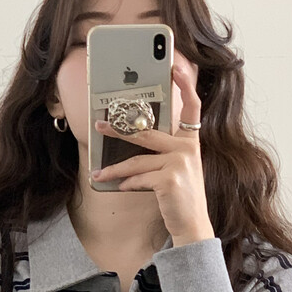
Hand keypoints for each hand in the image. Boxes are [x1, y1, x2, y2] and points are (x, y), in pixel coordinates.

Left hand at [90, 60, 213, 246]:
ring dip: (115, 168)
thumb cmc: (180, 197)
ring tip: (99, 171)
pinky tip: (121, 187)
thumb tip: (130, 140)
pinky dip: (128, 184)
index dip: (186, 83)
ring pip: (137, 160)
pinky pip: (139, 177)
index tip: (176, 64)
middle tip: (99, 125)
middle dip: (119, 130)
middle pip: (147, 133)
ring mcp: (180, 163)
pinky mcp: (170, 179)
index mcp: (191, 142)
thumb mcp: (176, 170)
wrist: (192, 226)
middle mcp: (188, 149)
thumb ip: (160, 153)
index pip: (192, 106)